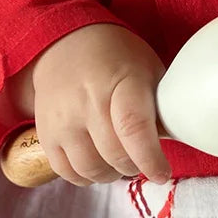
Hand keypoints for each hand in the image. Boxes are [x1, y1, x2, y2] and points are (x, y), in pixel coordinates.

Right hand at [31, 23, 170, 186]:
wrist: (66, 42)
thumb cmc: (116, 56)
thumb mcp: (147, 67)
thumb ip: (159, 103)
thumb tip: (171, 141)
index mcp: (121, 80)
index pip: (133, 127)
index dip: (150, 157)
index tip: (162, 172)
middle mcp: (88, 100)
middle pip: (115, 155)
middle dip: (135, 165)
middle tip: (142, 158)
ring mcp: (63, 118)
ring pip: (92, 169)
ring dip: (112, 173)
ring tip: (120, 159)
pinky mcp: (46, 133)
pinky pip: (68, 172)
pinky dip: (87, 175)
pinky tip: (98, 161)